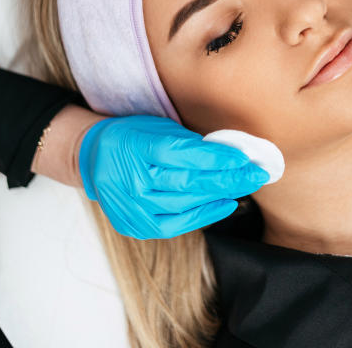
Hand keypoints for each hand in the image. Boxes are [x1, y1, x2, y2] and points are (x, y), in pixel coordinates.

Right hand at [79, 115, 268, 238]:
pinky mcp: (136, 225)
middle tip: (259, 173)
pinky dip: (205, 214)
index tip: (244, 156)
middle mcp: (131, 180)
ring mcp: (132, 206)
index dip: (217, 157)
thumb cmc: (131, 136)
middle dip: (229, 178)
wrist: (93, 159)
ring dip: (221, 195)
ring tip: (247, 185)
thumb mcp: (154, 126)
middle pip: (188, 181)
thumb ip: (186, 140)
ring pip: (186, 203)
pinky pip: (177, 224)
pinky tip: (226, 203)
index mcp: (135, 146)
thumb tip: (228, 152)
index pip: (182, 154)